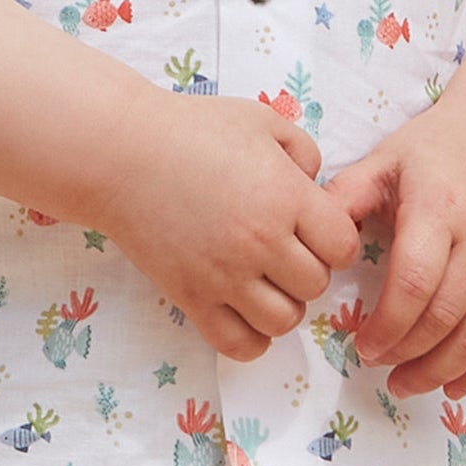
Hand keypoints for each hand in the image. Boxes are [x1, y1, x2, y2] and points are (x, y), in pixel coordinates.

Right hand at [97, 96, 361, 363]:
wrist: (121, 154)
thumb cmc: (191, 130)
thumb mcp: (260, 121)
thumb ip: (303, 150)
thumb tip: (316, 182)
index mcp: (286, 197)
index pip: (344, 246)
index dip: (335, 240)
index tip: (314, 230)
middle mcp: (261, 242)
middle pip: (316, 285)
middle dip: (307, 269)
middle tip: (283, 252)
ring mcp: (225, 275)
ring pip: (284, 321)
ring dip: (282, 304)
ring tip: (264, 282)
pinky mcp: (191, 297)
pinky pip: (239, 345)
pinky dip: (251, 338)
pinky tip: (243, 311)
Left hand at [324, 93, 465, 398]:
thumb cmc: (437, 148)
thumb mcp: (385, 160)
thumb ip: (344, 199)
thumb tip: (305, 241)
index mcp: (439, 208)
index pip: (415, 282)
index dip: (387, 325)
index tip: (362, 345)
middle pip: (446, 316)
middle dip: (406, 352)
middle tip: (376, 364)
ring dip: (441, 370)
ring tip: (406, 383)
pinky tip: (455, 384)